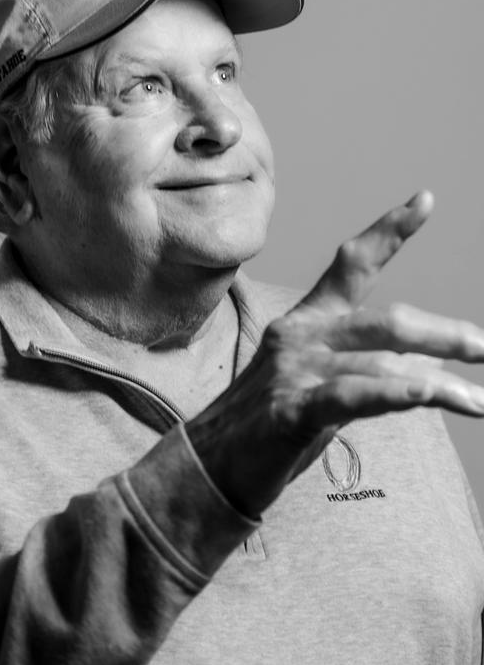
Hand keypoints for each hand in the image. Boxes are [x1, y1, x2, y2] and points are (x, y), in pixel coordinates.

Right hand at [185, 191, 483, 518]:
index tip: (425, 198)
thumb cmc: (267, 423)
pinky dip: (394, 394)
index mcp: (306, 322)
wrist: (208, 465)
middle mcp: (301, 336)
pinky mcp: (289, 411)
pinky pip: (351, 397)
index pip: (351, 265)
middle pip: (387, 323)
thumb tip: (427, 369)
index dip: (389, 231)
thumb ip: (364, 367)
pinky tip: (428, 394)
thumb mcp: (318, 383)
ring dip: (439, 385)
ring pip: (381, 364)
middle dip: (444, 335)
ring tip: (480, 403)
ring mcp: (293, 372)